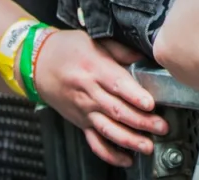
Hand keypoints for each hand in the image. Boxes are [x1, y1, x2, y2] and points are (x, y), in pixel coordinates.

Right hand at [33, 30, 168, 167]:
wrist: (37, 62)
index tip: (150, 104)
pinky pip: (94, 142)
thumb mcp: (94, 40)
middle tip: (161, 127)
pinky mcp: (80, 122)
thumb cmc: (67, 49)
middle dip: (141, 121)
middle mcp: (89, 92)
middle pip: (117, 110)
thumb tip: (144, 56)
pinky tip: (125, 159)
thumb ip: (121, 50)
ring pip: (108, 129)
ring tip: (147, 146)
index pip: (118, 85)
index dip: (135, 96)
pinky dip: (109, 153)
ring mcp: (84, 110)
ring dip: (129, 140)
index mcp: (94, 69)